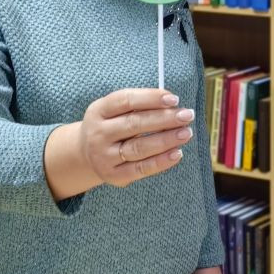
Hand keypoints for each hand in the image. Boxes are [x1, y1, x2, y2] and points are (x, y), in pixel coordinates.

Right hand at [79, 88, 195, 187]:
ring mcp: (104, 156)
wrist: (86, 154)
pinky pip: (141, 168)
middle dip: (164, 119)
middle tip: (187, 116)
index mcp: (99, 111)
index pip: (126, 101)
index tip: (174, 99)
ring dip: (166, 140)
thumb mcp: (114, 110)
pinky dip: (161, 162)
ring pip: (139, 147)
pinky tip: (177, 153)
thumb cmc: (111, 126)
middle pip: (134, 124)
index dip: (151, 98)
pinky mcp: (113, 175)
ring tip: (186, 133)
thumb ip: (139, 105)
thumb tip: (173, 105)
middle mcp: (99, 133)